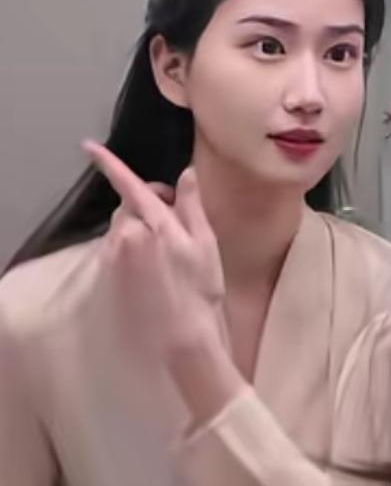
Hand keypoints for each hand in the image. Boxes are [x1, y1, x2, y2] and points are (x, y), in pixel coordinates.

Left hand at [85, 144, 231, 379]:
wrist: (181, 337)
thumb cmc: (200, 291)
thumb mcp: (205, 245)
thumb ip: (192, 206)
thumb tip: (186, 174)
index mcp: (155, 223)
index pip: (130, 185)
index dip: (108, 163)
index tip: (89, 147)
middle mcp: (129, 235)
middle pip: (128, 206)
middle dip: (145, 206)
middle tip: (172, 223)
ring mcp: (115, 256)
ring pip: (122, 229)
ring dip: (137, 230)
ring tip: (163, 254)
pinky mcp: (108, 274)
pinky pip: (116, 250)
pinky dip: (130, 250)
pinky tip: (151, 270)